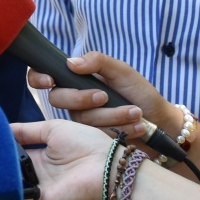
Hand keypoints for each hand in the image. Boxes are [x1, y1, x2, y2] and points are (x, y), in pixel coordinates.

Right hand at [12, 119, 111, 199]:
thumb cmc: (87, 144)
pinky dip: (7, 197)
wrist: (108, 165)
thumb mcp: (52, 129)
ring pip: (12, 186)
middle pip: (10, 171)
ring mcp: (40, 189)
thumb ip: (26, 131)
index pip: (14, 155)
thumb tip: (3, 129)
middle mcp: (38, 174)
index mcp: (41, 157)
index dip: (0, 150)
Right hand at [26, 51, 172, 145]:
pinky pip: (95, 134)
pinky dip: (120, 129)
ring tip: (136, 113)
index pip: (44, 75)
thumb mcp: (122, 70)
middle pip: (57, 99)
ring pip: (81, 119)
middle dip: (81, 98)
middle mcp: (74, 100)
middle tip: (104, 96)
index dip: (38, 78)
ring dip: (111, 115)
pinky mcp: (94, 138)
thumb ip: (98, 61)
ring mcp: (83, 120)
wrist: (161, 121)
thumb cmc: (140, 92)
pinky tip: (136, 126)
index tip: (50, 80)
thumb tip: (71, 63)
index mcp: (76, 79)